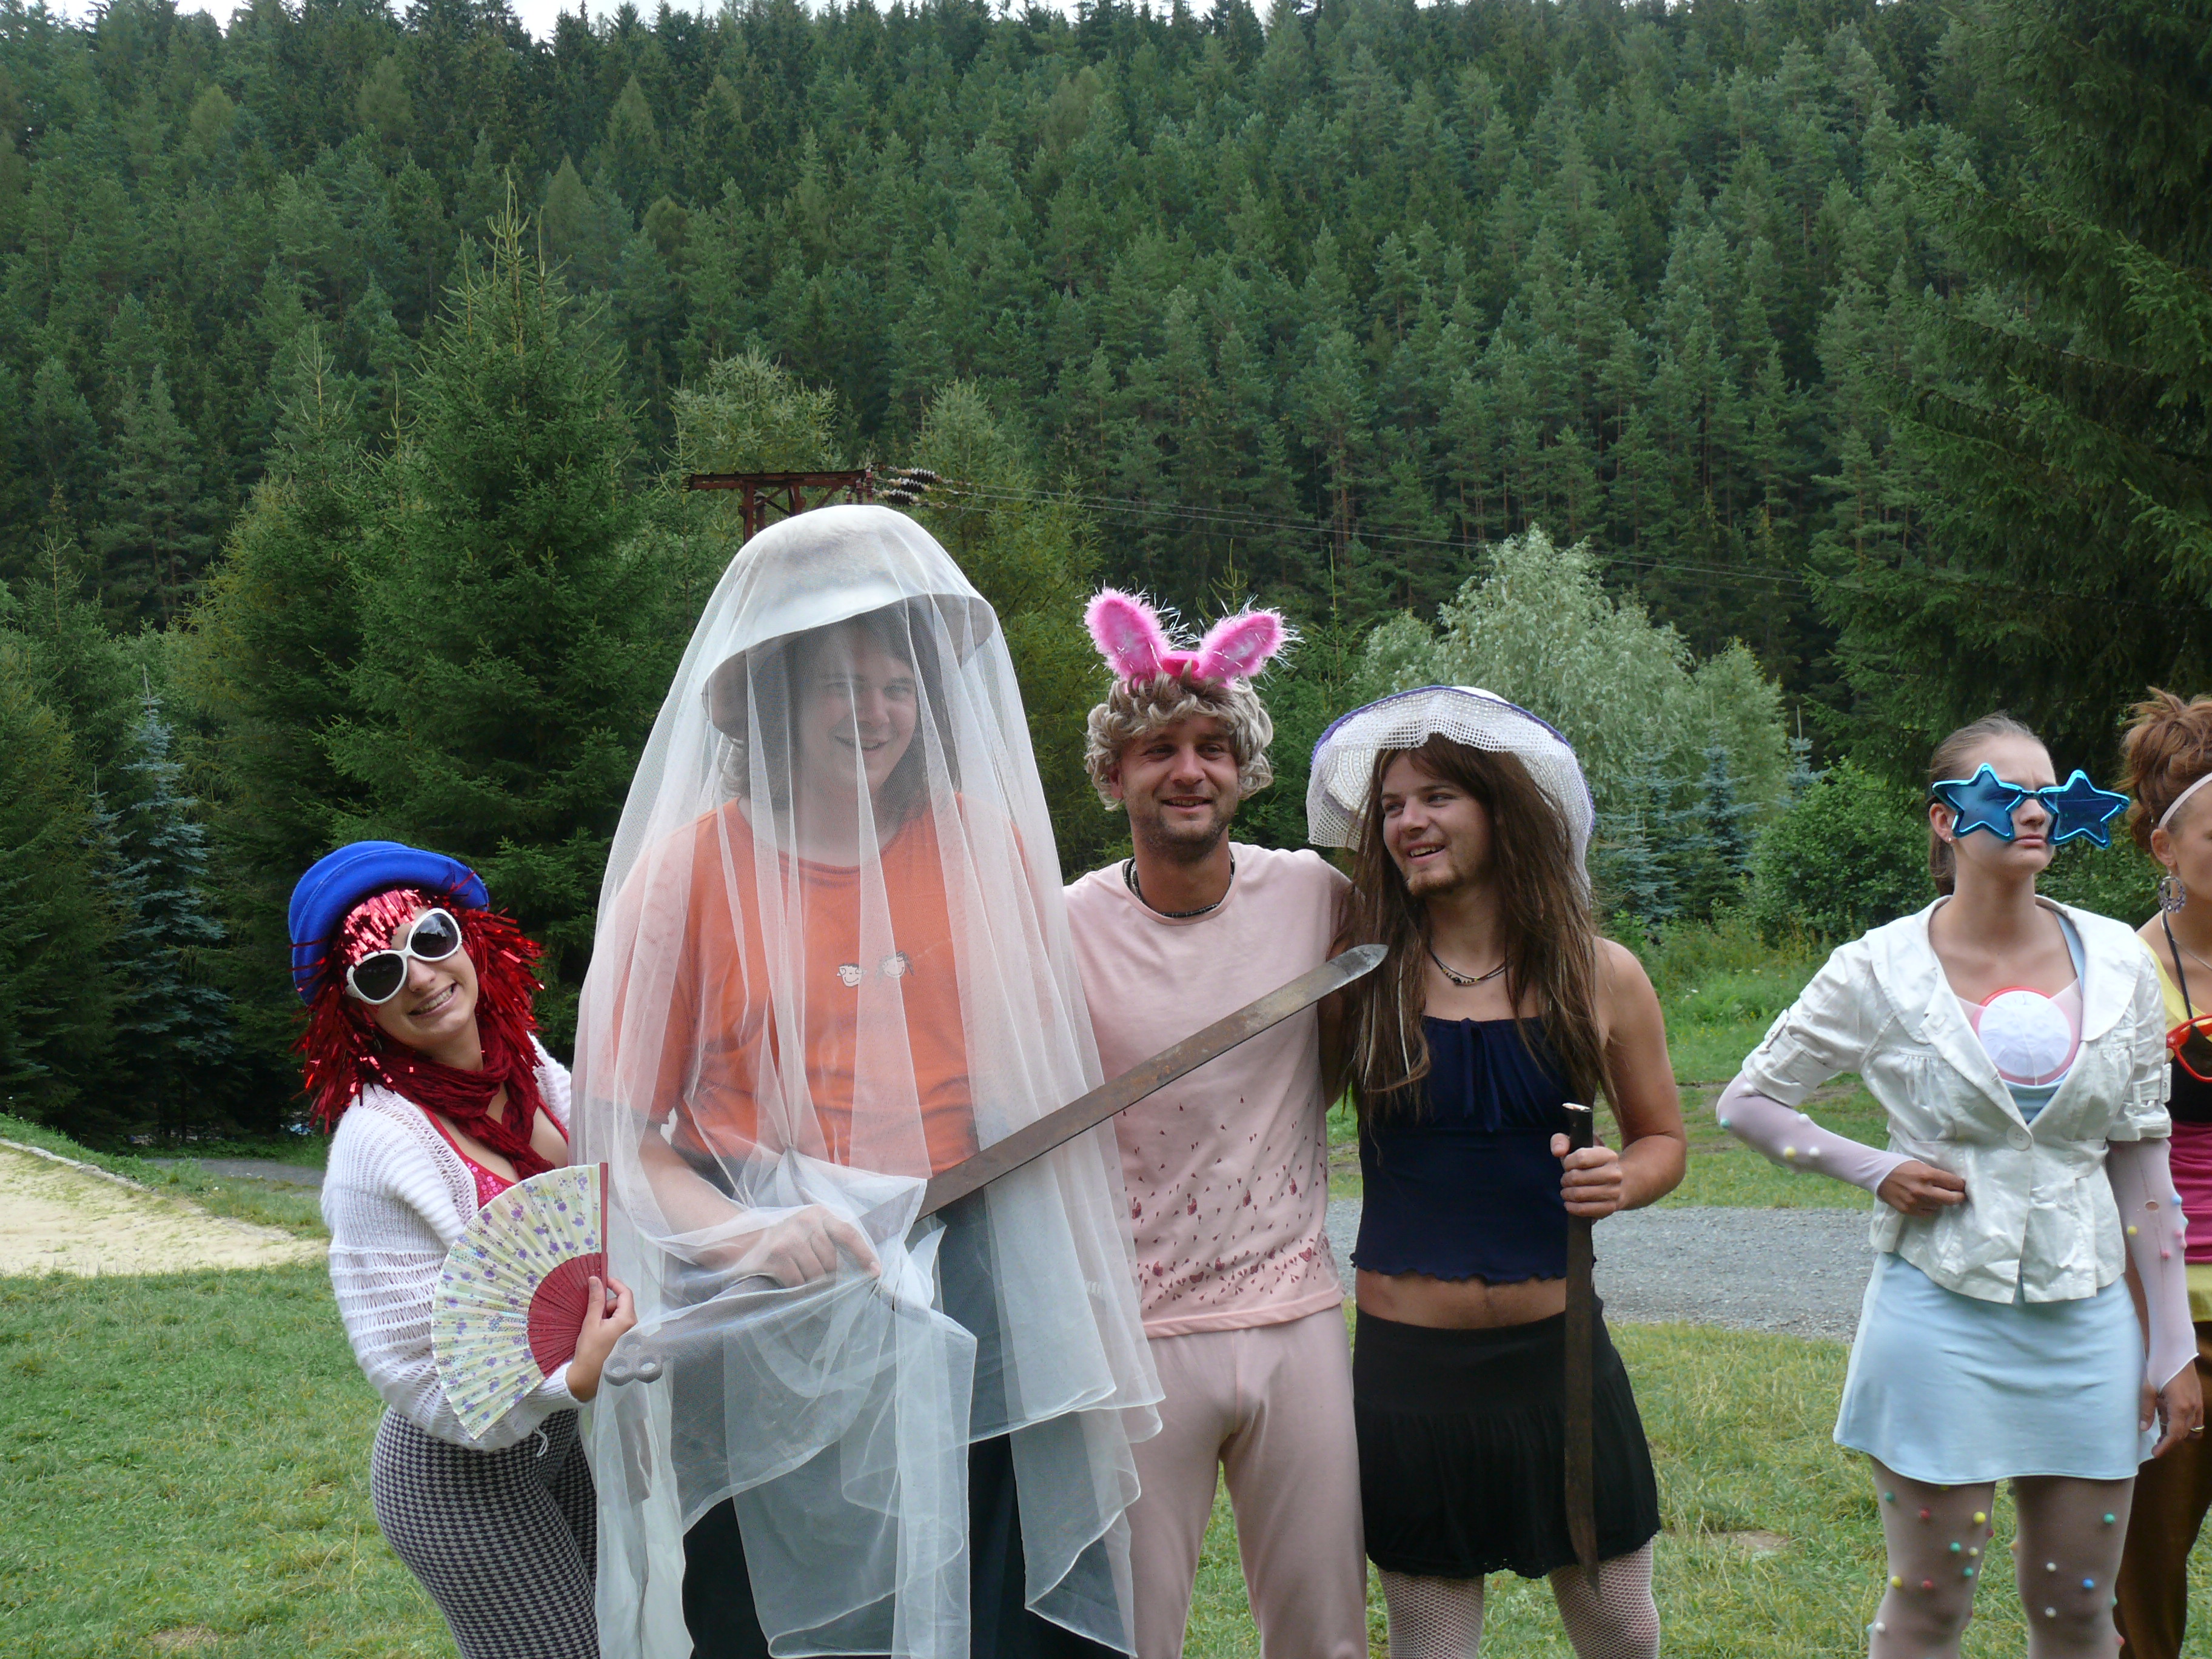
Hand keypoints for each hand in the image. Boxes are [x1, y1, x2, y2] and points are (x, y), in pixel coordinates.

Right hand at [565, 1273, 636, 1402]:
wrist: (587, 1377)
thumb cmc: (589, 1350)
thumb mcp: (591, 1322)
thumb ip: (595, 1300)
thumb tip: (595, 1279)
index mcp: (628, 1320)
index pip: (626, 1293)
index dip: (614, 1284)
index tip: (601, 1280)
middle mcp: (634, 1326)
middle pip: (622, 1304)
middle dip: (607, 1304)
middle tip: (593, 1315)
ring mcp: (632, 1335)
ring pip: (620, 1314)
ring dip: (607, 1315)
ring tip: (594, 1328)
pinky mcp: (627, 1342)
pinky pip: (620, 1324)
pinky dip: (609, 1323)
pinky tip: (598, 1334)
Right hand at [727, 1204, 881, 1287]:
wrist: (742, 1241)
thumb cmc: (783, 1238)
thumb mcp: (807, 1228)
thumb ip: (829, 1239)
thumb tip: (860, 1266)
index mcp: (818, 1214)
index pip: (848, 1234)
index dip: (864, 1254)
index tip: (875, 1272)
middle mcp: (805, 1223)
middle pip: (832, 1261)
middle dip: (828, 1276)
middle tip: (818, 1279)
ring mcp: (789, 1239)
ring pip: (816, 1275)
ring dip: (811, 1284)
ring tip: (801, 1278)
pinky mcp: (776, 1257)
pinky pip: (798, 1283)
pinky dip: (797, 1289)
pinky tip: (789, 1282)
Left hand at [1551, 1133, 1623, 1219]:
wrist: (1614, 1181)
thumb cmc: (1588, 1162)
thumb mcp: (1576, 1145)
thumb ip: (1561, 1141)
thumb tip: (1558, 1152)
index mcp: (1608, 1155)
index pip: (1580, 1158)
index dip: (1568, 1162)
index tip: (1568, 1165)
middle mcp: (1614, 1174)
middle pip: (1576, 1178)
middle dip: (1565, 1179)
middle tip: (1565, 1180)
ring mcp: (1614, 1192)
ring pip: (1579, 1194)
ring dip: (1567, 1193)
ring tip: (1567, 1191)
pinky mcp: (1610, 1208)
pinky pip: (1584, 1210)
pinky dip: (1572, 1207)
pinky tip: (1569, 1203)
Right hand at [1876, 1160, 1966, 1217]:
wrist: (1876, 1174)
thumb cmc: (1900, 1165)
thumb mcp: (1920, 1165)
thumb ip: (1936, 1174)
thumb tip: (1953, 1184)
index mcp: (1927, 1175)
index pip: (1954, 1183)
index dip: (1960, 1184)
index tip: (1960, 1185)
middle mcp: (1923, 1190)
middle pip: (1952, 1199)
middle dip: (1958, 1196)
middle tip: (1958, 1194)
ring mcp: (1915, 1202)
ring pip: (1940, 1206)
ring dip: (1941, 1201)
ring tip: (1934, 1194)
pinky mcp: (1908, 1210)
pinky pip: (1928, 1212)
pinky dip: (1929, 1207)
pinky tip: (1924, 1200)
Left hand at [2146, 1362, 2205, 1457]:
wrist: (2175, 1349)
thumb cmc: (2159, 1366)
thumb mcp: (2147, 1388)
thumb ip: (2146, 1410)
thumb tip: (2144, 1428)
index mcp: (2180, 1407)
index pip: (2174, 1435)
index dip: (2165, 1447)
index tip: (2155, 1454)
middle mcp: (2193, 1408)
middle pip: (2184, 1434)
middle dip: (2170, 1441)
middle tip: (2156, 1443)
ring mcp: (2198, 1403)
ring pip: (2192, 1427)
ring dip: (2179, 1432)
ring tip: (2162, 1428)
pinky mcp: (2198, 1397)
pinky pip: (2196, 1418)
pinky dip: (2185, 1422)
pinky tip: (2169, 1415)